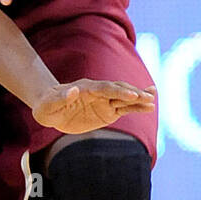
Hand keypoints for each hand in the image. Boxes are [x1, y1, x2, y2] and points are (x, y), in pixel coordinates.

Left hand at [31, 80, 155, 134]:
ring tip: (153, 98)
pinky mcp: (108, 111)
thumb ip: (61, 98)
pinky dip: (137, 107)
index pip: (104, 88)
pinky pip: (125, 108)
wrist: (51, 110)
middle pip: (118, 90)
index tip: (131, 94)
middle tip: (148, 97)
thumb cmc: (46, 107)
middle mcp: (98, 92)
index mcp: (85, 88)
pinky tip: (149, 106)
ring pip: (124, 98)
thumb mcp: (48, 105)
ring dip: (139, 98)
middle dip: (133, 93)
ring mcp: (104, 101)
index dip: (118, 91)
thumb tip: (73, 90)